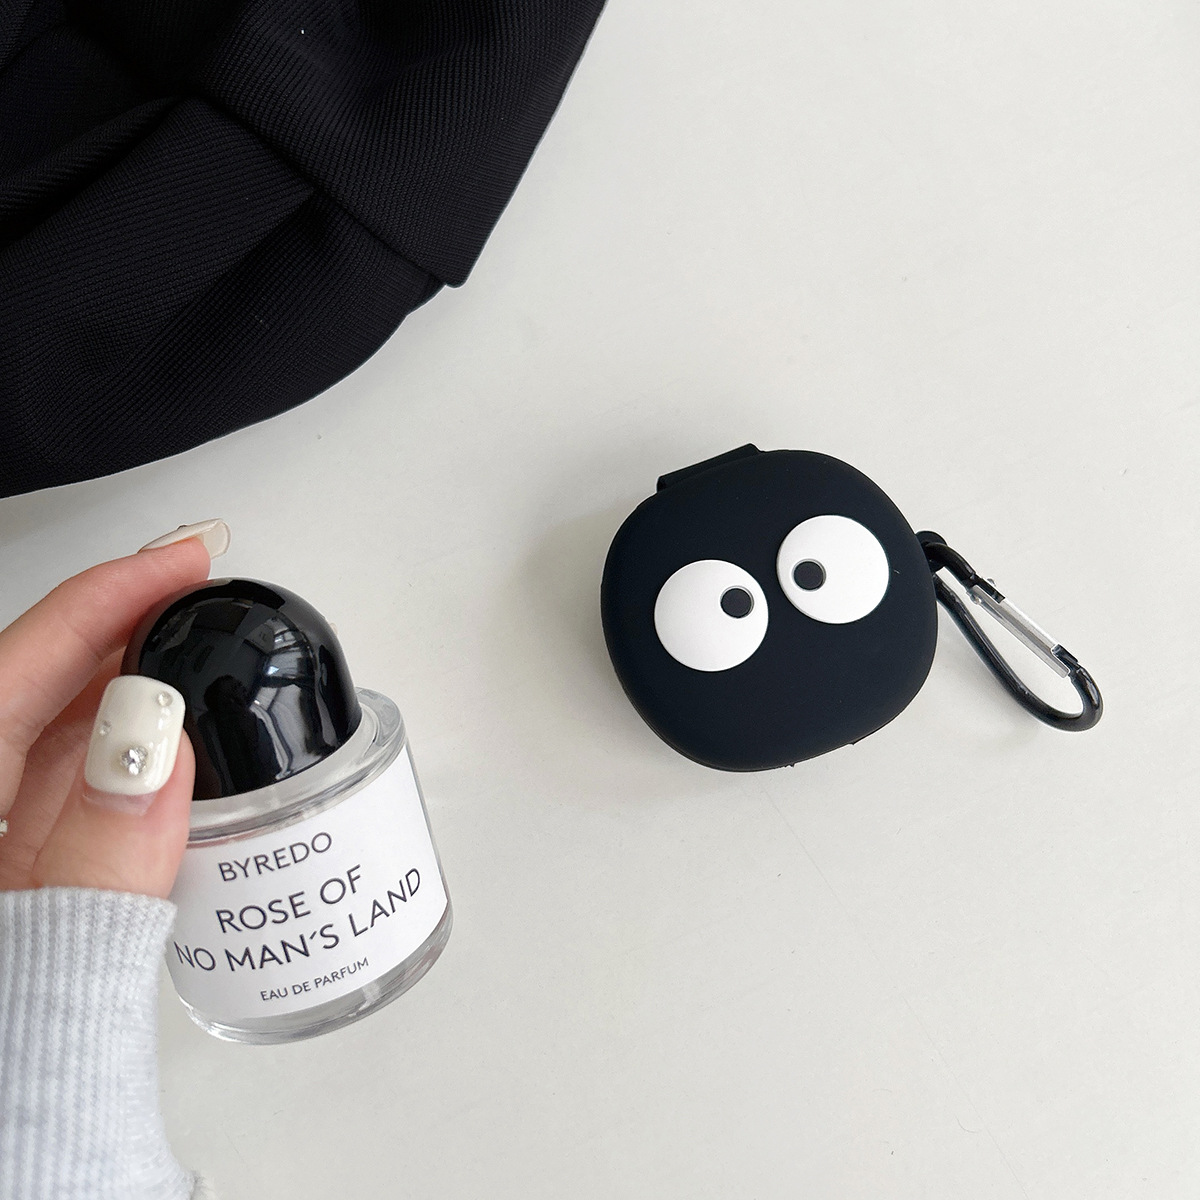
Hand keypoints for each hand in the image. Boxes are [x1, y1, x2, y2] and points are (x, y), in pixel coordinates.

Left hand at [0, 523, 227, 897]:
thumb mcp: (34, 951)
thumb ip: (101, 859)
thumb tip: (160, 744)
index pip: (25, 661)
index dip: (108, 596)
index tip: (183, 561)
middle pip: (45, 680)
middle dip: (130, 627)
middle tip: (205, 591)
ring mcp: (1, 827)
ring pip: (62, 729)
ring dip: (138, 685)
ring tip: (205, 651)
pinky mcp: (19, 867)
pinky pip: (71, 785)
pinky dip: (128, 751)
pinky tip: (174, 741)